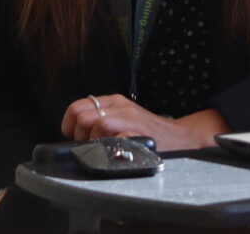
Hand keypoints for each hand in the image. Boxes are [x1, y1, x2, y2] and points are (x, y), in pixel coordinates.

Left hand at [60, 95, 231, 149]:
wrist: (179, 138)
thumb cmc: (148, 134)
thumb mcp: (121, 120)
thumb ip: (100, 121)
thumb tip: (75, 135)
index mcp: (112, 101)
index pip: (77, 107)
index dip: (70, 125)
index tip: (76, 137)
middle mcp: (119, 105)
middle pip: (82, 115)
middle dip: (80, 135)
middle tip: (92, 145)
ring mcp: (129, 116)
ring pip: (96, 123)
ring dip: (95, 140)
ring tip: (105, 146)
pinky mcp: (137, 129)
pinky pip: (114, 136)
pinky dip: (111, 145)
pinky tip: (118, 148)